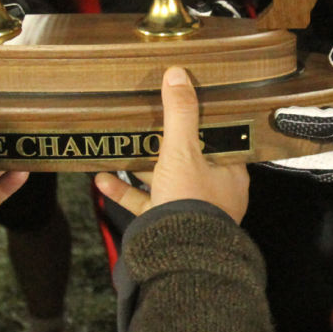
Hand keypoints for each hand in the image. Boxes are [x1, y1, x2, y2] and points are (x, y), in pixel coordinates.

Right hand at [94, 67, 248, 221]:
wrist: (177, 255)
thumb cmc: (192, 204)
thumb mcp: (183, 150)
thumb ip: (179, 113)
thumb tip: (177, 76)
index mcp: (228, 172)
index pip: (219, 138)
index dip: (202, 121)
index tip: (184, 105)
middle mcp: (211, 191)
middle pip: (187, 158)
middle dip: (163, 142)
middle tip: (146, 123)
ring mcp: (187, 208)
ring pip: (162, 180)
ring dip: (138, 166)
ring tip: (119, 147)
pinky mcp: (165, 223)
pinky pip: (143, 202)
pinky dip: (124, 190)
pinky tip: (104, 179)